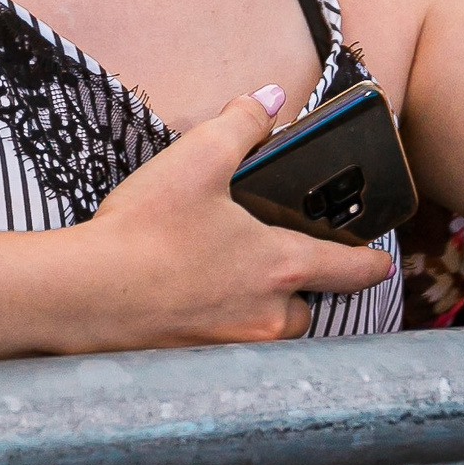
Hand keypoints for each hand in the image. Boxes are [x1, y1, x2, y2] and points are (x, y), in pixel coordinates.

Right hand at [65, 87, 393, 352]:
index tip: (380, 261)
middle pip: (307, 304)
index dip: (370, 263)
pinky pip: (229, 345)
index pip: (351, 271)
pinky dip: (217, 323)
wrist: (83, 297)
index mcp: (282, 267)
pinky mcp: (198, 365)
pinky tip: (185, 298)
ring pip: (268, 328)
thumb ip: (241, 124)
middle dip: (295, 283)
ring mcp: (234, 346)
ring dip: (257, 306)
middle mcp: (268, 316)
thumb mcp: (197, 160)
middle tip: (265, 253)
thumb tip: (268, 99)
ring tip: (219, 274)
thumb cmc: (143, 233)